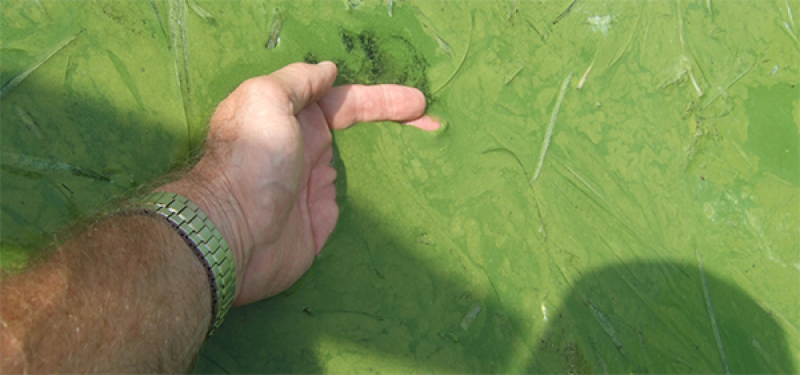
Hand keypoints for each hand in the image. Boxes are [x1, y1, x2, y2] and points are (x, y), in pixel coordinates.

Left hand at [161, 62, 438, 304]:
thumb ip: (298, 81)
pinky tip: (402, 192)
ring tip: (427, 155)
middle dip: (396, 123)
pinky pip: (355, 201)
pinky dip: (378, 195)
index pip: (347, 100)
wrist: (233, 234)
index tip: (419, 104)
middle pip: (359, 129)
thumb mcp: (265, 100)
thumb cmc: (252, 161)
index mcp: (294, 116)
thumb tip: (327, 70)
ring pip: (359, 164)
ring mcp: (315, 185)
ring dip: (389, 157)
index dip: (383, 99)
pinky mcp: (321, 220)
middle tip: (434, 125)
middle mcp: (306, 147)